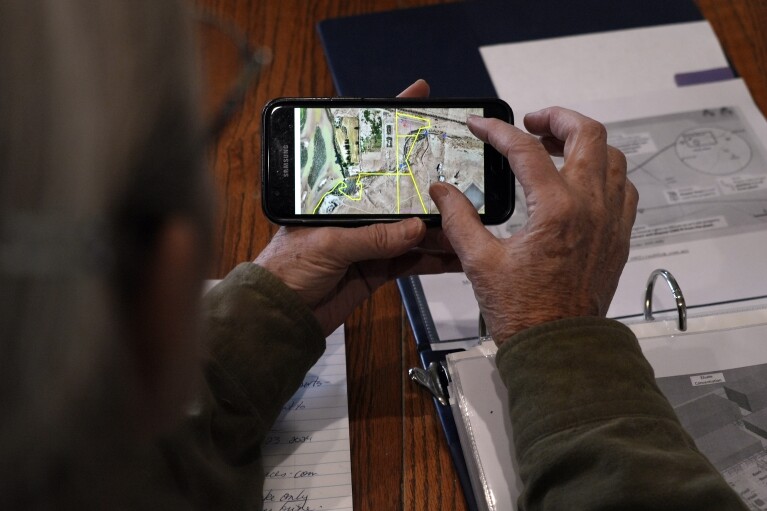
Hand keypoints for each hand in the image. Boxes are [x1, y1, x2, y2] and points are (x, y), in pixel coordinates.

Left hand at [255, 79, 459, 334]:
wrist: (281, 317)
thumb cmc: (286, 270)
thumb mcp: (328, 245)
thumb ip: (372, 237)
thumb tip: (415, 227)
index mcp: (336, 194)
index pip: (368, 152)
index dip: (392, 126)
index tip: (418, 97)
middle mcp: (354, 213)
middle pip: (399, 191)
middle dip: (429, 183)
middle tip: (459, 171)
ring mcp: (368, 241)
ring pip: (412, 228)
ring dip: (439, 227)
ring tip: (467, 220)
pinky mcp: (377, 269)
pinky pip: (412, 260)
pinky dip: (433, 258)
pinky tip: (455, 254)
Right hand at [430, 107, 637, 343]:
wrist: (558, 348)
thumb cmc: (521, 310)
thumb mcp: (479, 262)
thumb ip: (459, 218)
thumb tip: (441, 190)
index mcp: (556, 210)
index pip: (527, 150)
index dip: (498, 131)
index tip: (479, 125)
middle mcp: (591, 207)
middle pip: (589, 135)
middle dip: (558, 118)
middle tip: (531, 122)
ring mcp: (611, 220)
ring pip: (613, 158)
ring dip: (584, 143)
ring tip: (554, 148)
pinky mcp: (619, 236)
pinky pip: (623, 189)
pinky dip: (604, 173)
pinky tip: (580, 182)